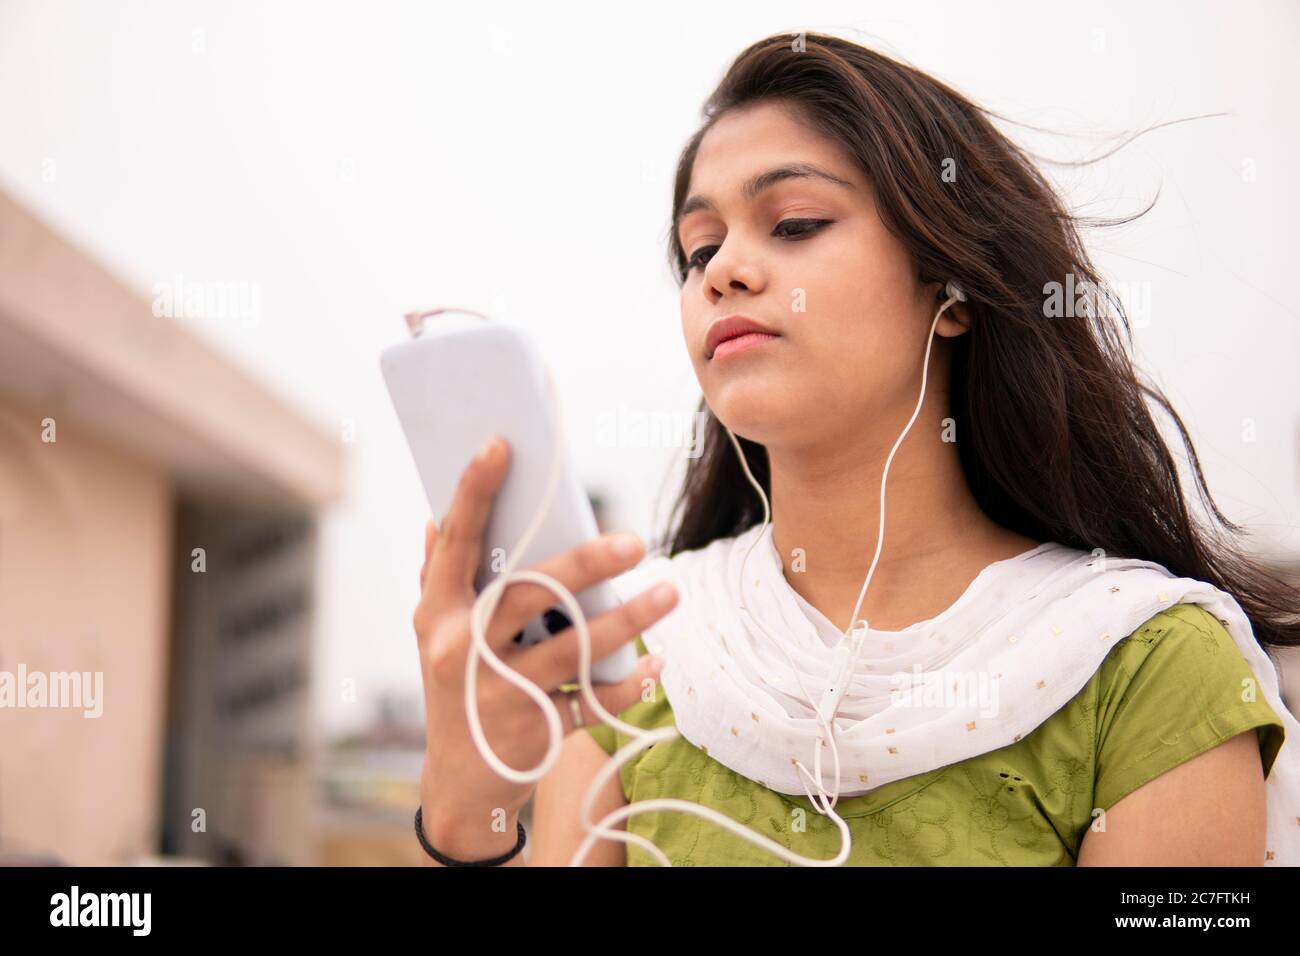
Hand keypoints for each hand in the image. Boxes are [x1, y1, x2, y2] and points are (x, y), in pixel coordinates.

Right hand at [413, 434, 678, 819]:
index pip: (457, 541)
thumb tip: (435, 517)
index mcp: (439, 612)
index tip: (501, 444)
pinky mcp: (536, 729)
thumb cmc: (456, 687)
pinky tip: (659, 663)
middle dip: (584, 564)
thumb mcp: (435, 634)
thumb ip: (437, 577)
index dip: (475, 492)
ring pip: (573, 647)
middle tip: (634, 541)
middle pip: (528, 593)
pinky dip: (632, 684)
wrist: (461, 781)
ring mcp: (501, 692)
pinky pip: (595, 701)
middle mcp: (464, 648)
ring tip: (672, 592)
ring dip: (629, 619)